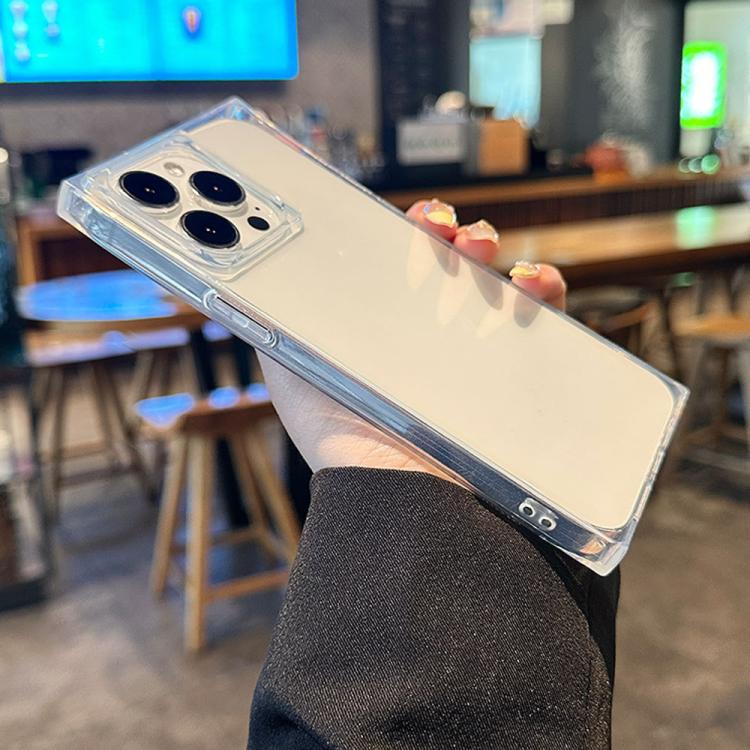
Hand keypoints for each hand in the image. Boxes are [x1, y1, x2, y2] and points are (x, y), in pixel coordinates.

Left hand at [259, 199, 566, 481]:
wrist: (391, 485)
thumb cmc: (337, 432)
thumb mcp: (289, 368)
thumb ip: (274, 318)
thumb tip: (254, 274)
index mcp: (384, 324)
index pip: (401, 260)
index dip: (411, 229)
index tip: (416, 218)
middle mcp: (428, 332)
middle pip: (448, 261)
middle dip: (451, 231)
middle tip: (442, 230)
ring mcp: (471, 349)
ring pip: (492, 278)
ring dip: (489, 246)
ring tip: (479, 248)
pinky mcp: (510, 369)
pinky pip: (539, 316)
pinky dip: (541, 287)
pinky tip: (529, 280)